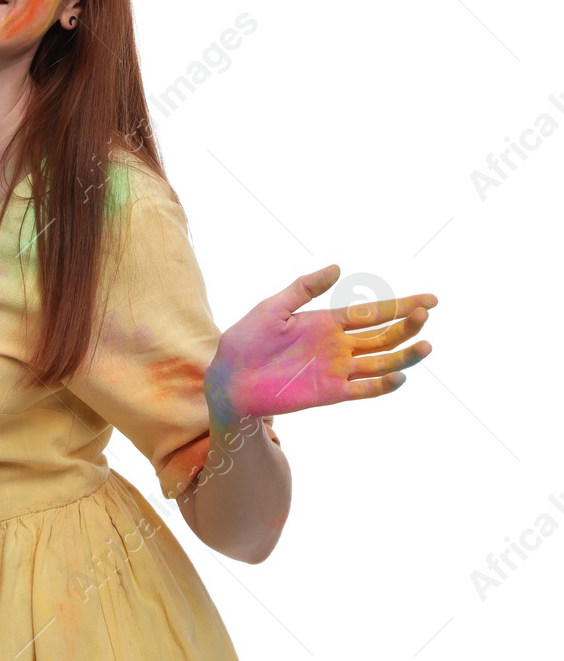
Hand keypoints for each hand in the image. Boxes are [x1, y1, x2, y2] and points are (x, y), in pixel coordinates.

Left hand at [206, 264, 434, 422]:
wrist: (230, 378)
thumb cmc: (246, 340)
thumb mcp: (273, 308)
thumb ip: (304, 289)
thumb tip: (338, 268)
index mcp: (326, 321)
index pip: (373, 312)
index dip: (402, 305)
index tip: (431, 299)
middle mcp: (338, 345)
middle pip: (383, 335)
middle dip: (407, 324)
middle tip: (425, 314)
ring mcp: (336, 369)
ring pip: (381, 362)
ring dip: (404, 355)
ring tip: (425, 345)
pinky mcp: (330, 392)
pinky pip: (363, 389)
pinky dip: (382, 384)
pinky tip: (399, 376)